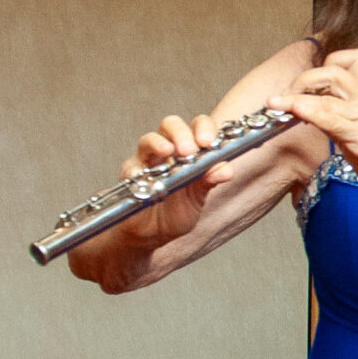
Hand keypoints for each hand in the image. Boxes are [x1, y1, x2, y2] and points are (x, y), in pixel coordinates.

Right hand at [118, 113, 239, 247]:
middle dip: (181, 133)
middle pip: (171, 125)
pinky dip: (137, 170)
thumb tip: (226, 169)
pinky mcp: (130, 174)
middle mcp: (168, 151)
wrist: (153, 233)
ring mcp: (147, 160)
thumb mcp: (199, 197)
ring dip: (159, 144)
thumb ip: (210, 181)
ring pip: (149, 140)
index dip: (204, 128)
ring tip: (168, 152)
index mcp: (190, 151)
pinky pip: (131, 167)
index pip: (197, 127)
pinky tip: (143, 176)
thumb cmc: (177, 210)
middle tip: (190, 149)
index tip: (210, 142)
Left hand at [266, 50, 357, 199]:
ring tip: (278, 103)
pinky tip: (295, 112)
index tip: (308, 81)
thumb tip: (306, 105)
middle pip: (333, 71)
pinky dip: (309, 112)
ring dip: (296, 97)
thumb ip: (336, 111)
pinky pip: (331, 118)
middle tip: (286, 95)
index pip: (352, 59)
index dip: (326, 62)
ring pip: (327, 94)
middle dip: (303, 79)